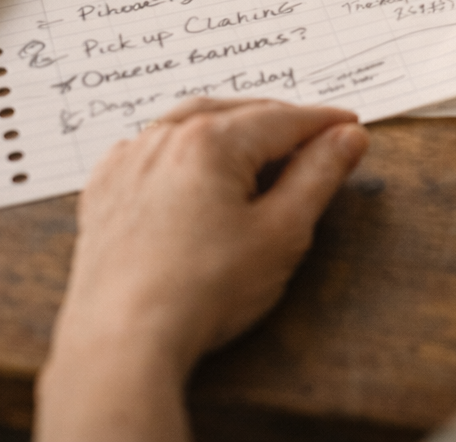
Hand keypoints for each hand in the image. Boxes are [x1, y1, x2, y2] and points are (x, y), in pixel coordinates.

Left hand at [35, 97, 368, 441]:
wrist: (124, 340)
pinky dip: (182, 147)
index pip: (284, 119)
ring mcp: (128, 162)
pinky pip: (149, 149)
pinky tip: (194, 167)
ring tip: (260, 147)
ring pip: (189, 124)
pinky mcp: (105, 190)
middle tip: (315, 137)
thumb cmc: (204, 291)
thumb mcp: (282, 233)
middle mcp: (163, 138)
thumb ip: (319, 176)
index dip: (324, 123)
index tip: (350, 127)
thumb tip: (347, 138)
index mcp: (211, 141)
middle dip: (279, 122)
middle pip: (237, 114)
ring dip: (231, 128)